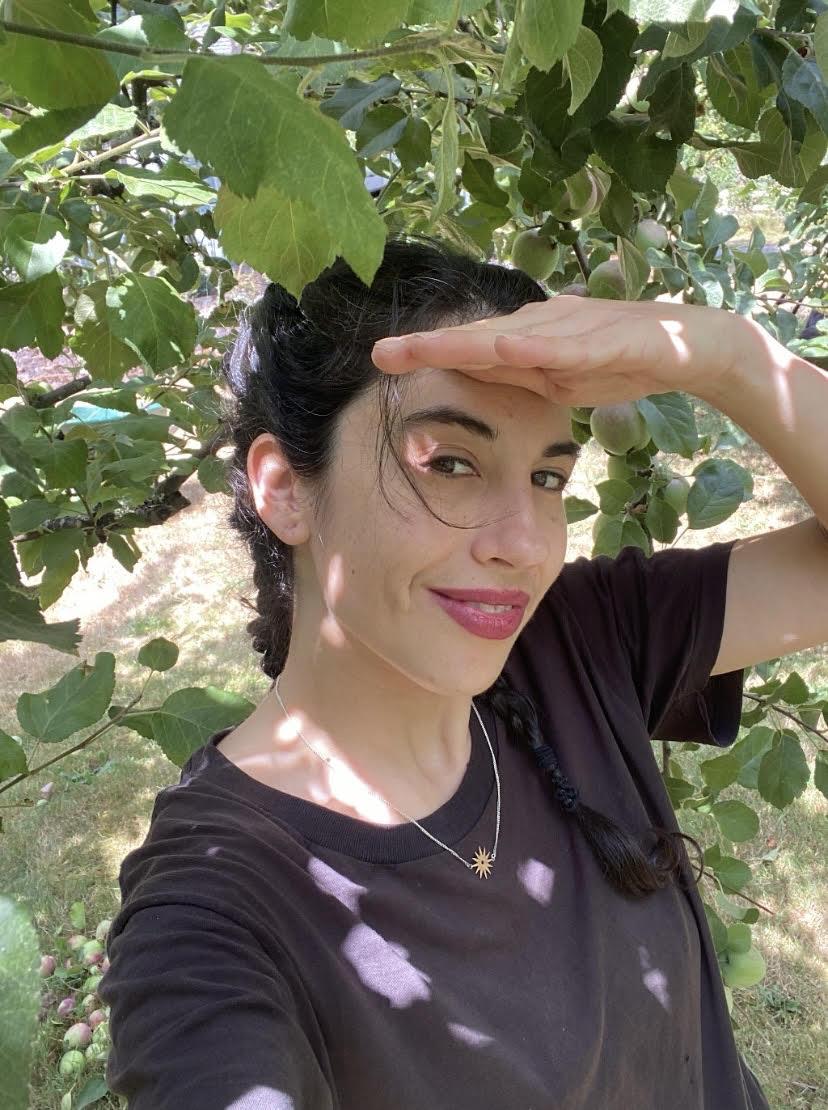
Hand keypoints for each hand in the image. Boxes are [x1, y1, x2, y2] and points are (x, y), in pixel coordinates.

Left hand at [370, 295, 747, 406]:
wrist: (690, 346)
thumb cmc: (619, 360)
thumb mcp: (557, 378)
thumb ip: (518, 373)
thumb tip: (474, 370)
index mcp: (529, 336)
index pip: (469, 346)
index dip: (426, 351)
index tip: (381, 358)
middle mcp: (544, 324)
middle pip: (478, 336)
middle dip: (429, 345)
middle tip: (381, 352)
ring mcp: (574, 328)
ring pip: (512, 336)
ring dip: (467, 342)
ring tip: (425, 348)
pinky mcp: (608, 339)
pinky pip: (567, 346)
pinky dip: (536, 346)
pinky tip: (506, 346)